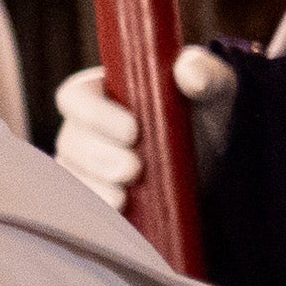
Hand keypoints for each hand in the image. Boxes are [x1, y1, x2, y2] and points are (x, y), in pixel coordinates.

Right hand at [51, 46, 235, 214]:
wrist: (213, 162)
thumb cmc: (205, 114)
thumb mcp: (214, 89)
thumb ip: (206, 73)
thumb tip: (189, 73)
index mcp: (101, 91)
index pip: (74, 97)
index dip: (94, 113)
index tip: (132, 130)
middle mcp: (83, 128)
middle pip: (72, 141)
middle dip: (99, 157)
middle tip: (133, 169)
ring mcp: (85, 165)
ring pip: (73, 176)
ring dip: (96, 187)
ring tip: (124, 197)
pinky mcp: (94, 196)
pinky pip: (80, 206)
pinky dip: (98, 210)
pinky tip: (120, 213)